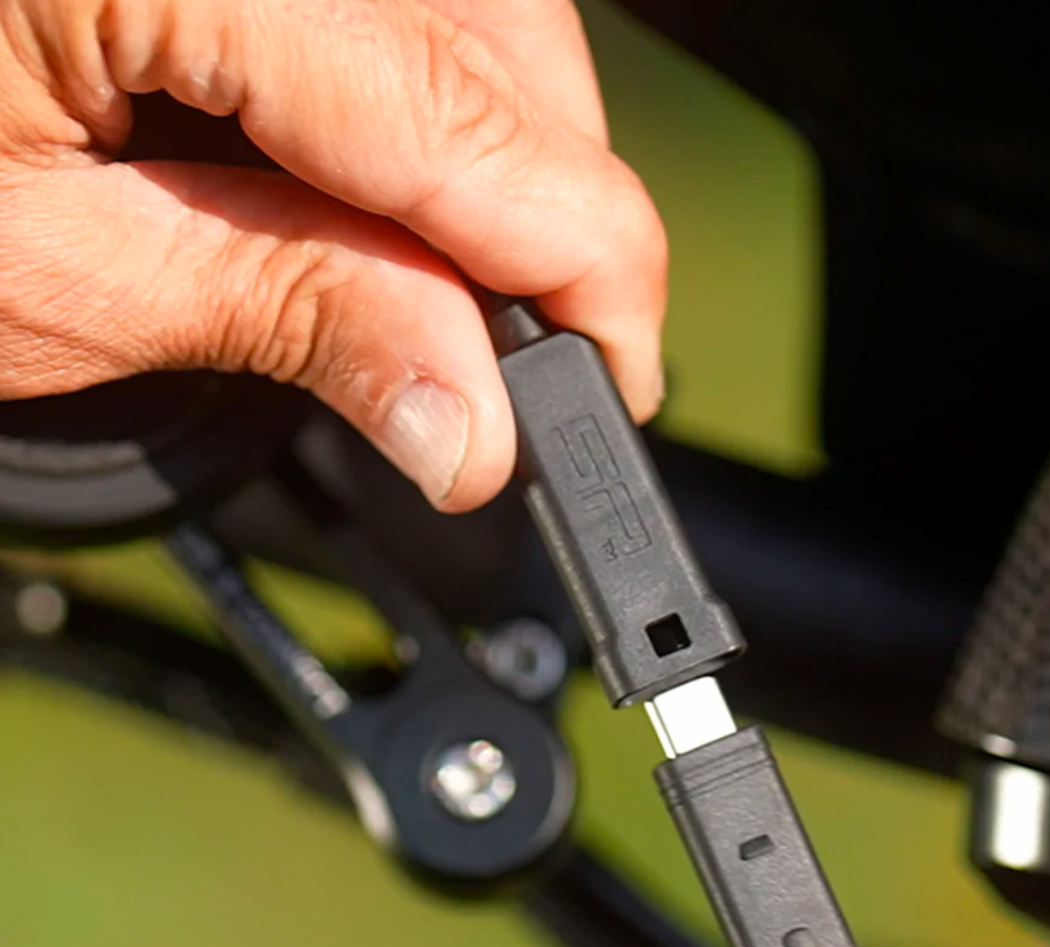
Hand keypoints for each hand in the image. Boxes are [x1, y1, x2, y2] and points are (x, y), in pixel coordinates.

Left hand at [0, 0, 665, 509]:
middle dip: (549, 216)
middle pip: (501, 38)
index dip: (585, 270)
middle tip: (520, 365)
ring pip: (469, 5)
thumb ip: (299, 319)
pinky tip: (385, 180)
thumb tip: (475, 421)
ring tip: (444, 284)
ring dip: (492, 154)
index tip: (613, 389)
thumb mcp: (47, 280)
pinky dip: (421, 92)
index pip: (476, 118)